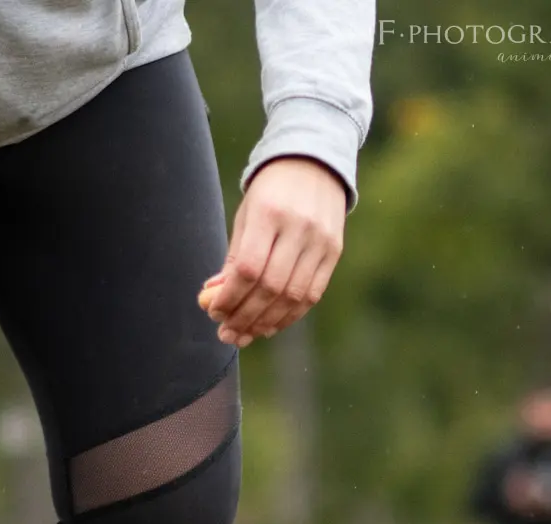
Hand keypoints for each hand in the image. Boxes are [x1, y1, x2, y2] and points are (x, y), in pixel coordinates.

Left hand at [198, 157, 345, 346]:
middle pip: (270, 287)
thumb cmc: (272, 190)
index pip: (249, 269)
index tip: (215, 312)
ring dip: (266, 321)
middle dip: (245, 316)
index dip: (230, 297)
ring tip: (246, 334)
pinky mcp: (335, 252)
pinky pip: (312, 294)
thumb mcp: (248, 214)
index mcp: (269, 213)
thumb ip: (236, 256)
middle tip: (227, 333)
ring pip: (293, 296)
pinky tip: (271, 325)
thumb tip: (216, 297)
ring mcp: (321, 241)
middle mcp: (298, 228)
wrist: (315, 162)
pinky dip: (290, 315)